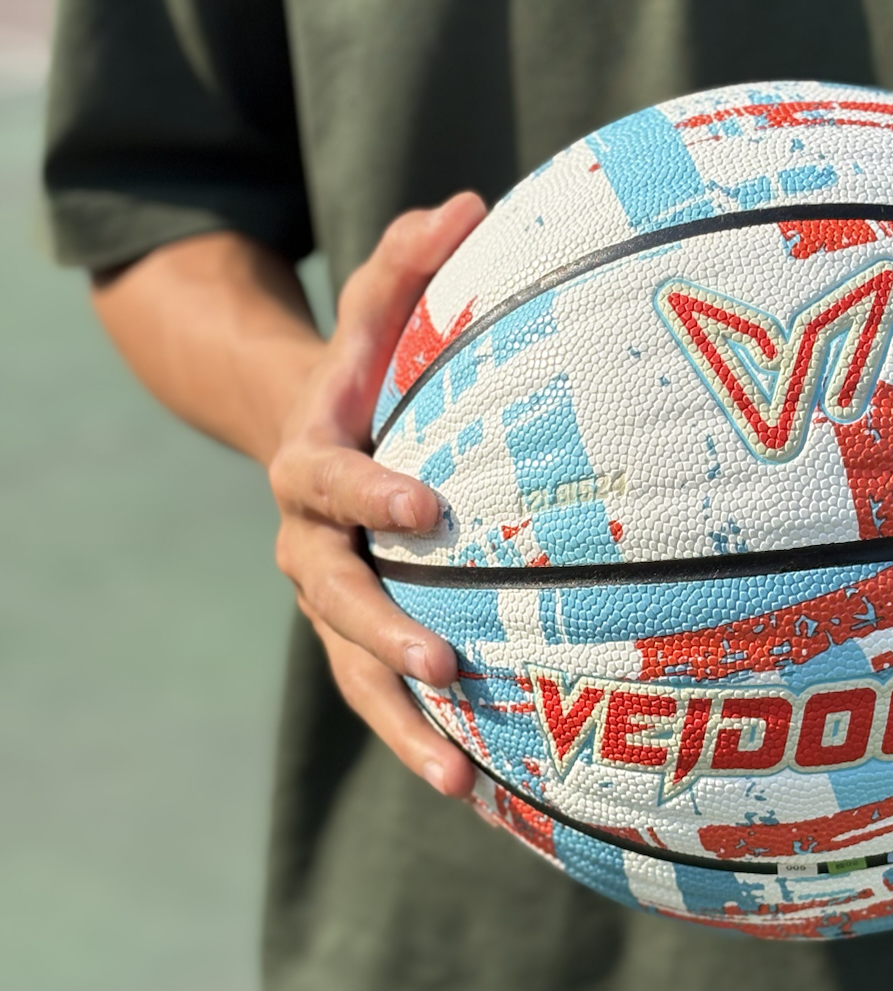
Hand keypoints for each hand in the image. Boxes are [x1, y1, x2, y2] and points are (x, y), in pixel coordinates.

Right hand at [268, 195, 485, 796]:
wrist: (315, 429)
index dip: (369, 493)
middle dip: (382, 630)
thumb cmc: (371, 364)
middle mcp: (309, 539)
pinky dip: (423, 738)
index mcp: (313, 458)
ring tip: (458, 780)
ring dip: (403, 721)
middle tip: (445, 659)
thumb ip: (410, 259)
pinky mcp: (362, 638)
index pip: (330, 480)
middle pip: (331, 596)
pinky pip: (384, 697)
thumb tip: (471, 199)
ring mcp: (333, 598)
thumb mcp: (381, 307)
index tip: (426, 509)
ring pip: (354, 670)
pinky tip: (485, 792)